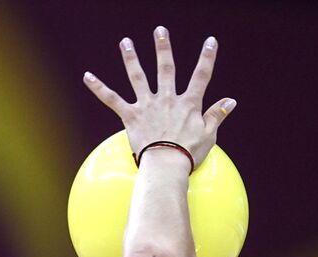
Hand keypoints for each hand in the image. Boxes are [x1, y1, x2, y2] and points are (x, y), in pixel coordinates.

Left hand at [84, 27, 235, 168]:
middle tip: (160, 30)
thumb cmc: (189, 153)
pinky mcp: (131, 116)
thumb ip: (217, 115)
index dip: (207, 58)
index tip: (210, 41)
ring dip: (131, 58)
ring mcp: (147, 106)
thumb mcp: (209, 134)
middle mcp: (167, 99)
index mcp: (188, 104)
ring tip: (126, 42)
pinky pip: (112, 99)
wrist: (166, 165)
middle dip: (163, 47)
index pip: (201, 76)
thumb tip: (231, 101)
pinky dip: (99, 88)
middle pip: (165, 68)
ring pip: (138, 77)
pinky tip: (87, 76)